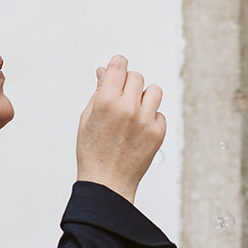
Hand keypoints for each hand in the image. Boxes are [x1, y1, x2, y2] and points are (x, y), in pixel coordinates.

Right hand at [76, 55, 165, 200]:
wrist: (107, 183)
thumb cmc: (93, 152)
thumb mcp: (87, 118)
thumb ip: (99, 92)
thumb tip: (104, 70)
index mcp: (106, 102)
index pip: (119, 66)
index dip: (118, 65)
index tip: (118, 67)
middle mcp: (129, 108)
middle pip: (137, 77)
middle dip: (129, 84)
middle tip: (121, 98)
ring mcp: (146, 121)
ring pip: (154, 90)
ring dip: (144, 97)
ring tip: (133, 111)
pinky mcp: (158, 133)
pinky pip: (159, 113)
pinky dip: (150, 118)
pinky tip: (138, 131)